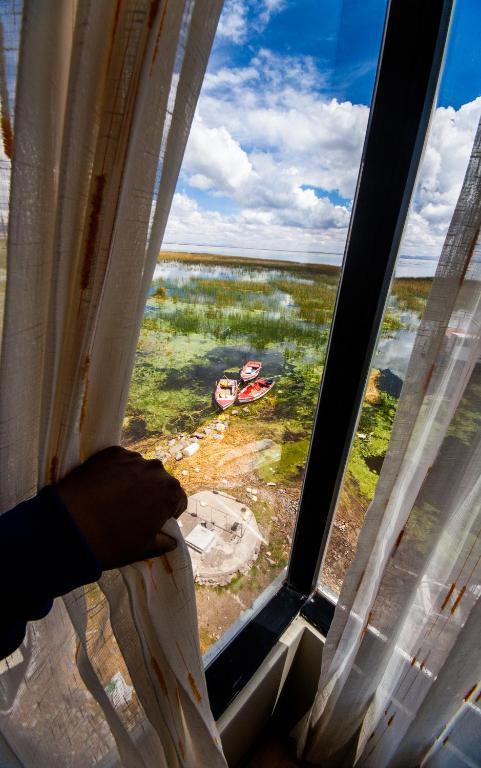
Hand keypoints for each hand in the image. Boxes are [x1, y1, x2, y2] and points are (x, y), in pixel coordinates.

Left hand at [56, 446, 186, 569]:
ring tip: (113, 499)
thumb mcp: (143, 549)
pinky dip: (114, 472)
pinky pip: (119, 462)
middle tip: (130, 512)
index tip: (151, 523)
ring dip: (132, 482)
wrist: (69, 526)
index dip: (167, 514)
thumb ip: (163, 542)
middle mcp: (156, 469)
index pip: (178, 501)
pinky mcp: (109, 452)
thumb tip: (170, 540)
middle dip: (150, 495)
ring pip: (139, 470)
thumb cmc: (112, 541)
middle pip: (159, 482)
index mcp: (170, 491)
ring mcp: (132, 458)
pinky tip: (102, 488)